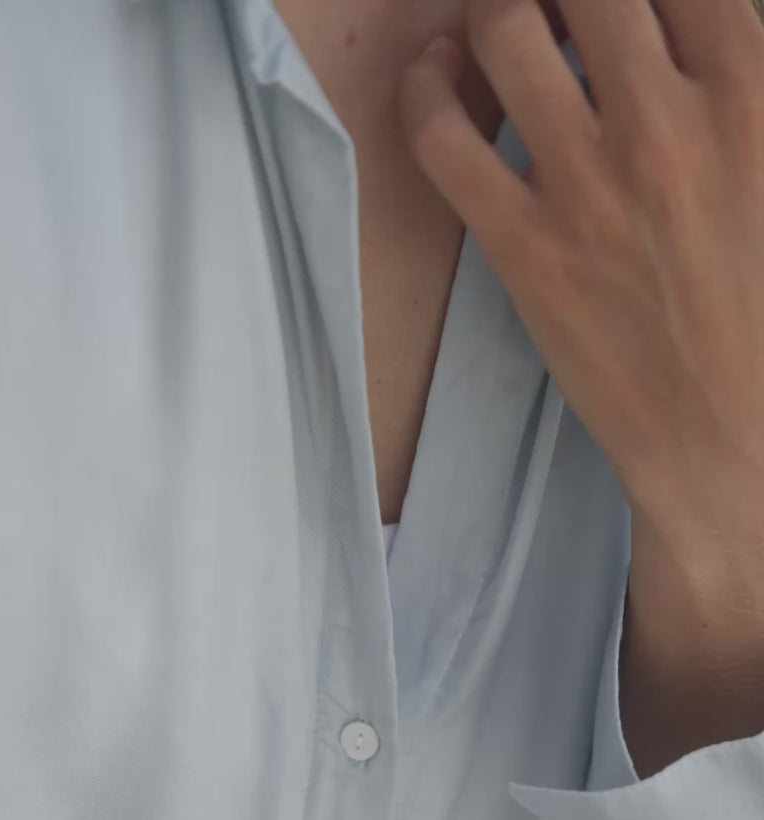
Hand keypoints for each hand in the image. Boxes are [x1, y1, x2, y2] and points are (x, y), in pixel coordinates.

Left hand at [398, 0, 763, 580]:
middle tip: (555, 7)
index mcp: (750, 95)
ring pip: (506, 31)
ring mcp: (586, 187)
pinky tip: (436, 71)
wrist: (731, 439)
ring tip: (499, 20)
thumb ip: (741, 92)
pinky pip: (443, 139)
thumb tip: (697, 37)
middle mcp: (664, 123)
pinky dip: (425, 89)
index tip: (617, 2)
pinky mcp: (524, 250)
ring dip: (494, 9)